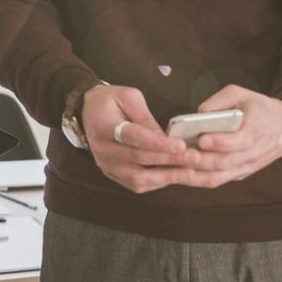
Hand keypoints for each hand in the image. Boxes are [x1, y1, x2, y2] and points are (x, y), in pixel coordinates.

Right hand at [82, 84, 197, 193]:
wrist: (87, 112)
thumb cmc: (111, 101)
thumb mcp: (129, 97)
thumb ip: (146, 117)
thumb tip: (168, 138)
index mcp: (104, 126)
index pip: (133, 137)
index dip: (157, 143)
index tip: (180, 145)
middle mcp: (103, 150)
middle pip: (138, 159)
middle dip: (169, 160)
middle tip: (195, 158)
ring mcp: (106, 165)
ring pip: (137, 179)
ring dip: (166, 177)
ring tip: (191, 172)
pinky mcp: (113, 174)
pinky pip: (137, 184)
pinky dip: (158, 182)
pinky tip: (177, 177)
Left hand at [187, 86, 281, 186]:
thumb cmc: (258, 108)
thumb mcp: (242, 93)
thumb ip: (220, 99)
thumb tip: (199, 113)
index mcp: (256, 131)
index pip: (240, 141)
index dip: (220, 142)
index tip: (202, 139)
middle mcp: (253, 153)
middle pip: (225, 162)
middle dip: (202, 161)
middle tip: (182, 155)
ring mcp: (246, 167)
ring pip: (220, 177)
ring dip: (196, 175)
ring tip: (176, 168)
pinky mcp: (240, 174)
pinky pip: (218, 180)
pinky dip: (199, 180)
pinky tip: (181, 174)